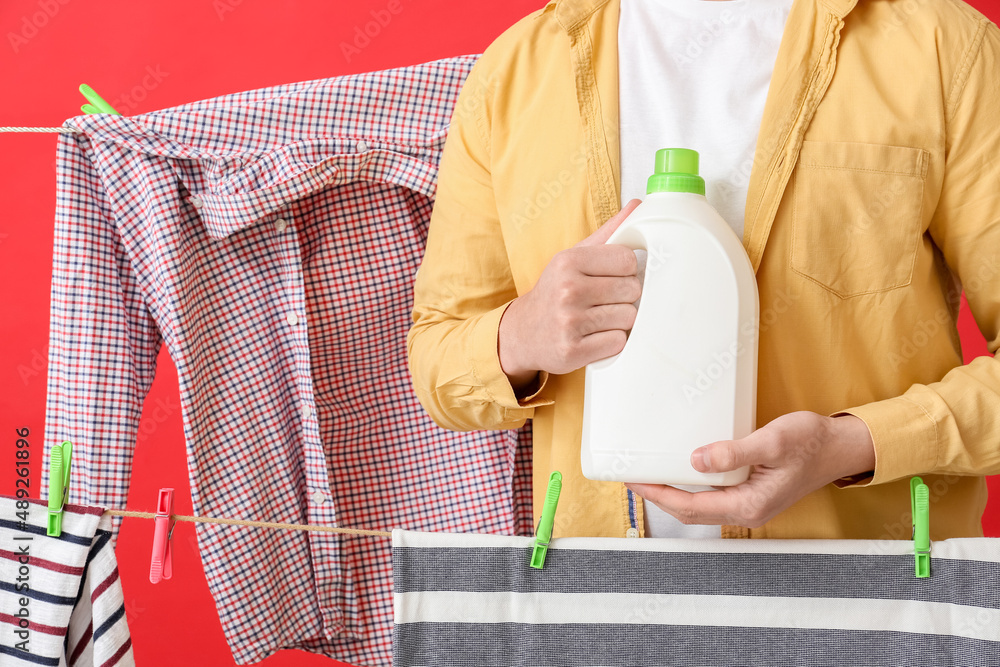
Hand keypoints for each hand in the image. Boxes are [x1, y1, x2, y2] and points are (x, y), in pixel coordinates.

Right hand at [498, 199, 642, 389]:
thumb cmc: (555, 291)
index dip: (626, 271)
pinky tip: (594, 337)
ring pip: (629, 318)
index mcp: (569, 262)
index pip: (628, 260)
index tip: (612, 278)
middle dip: (624, 298)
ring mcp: (569, 322)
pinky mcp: (573, 351)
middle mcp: (567, 290)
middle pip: (632, 290)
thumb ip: (608, 233)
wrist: (522, 332)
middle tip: (604, 302)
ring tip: (599, 319)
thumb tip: (638, 205)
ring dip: (620, 321)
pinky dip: (611, 342)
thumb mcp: (573, 257)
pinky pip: (618, 342)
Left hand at [626, 412, 875, 527]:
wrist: (839, 447)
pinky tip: (680, 471)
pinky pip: (711, 496)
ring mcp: (748, 504)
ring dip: (672, 493)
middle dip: (658, 496)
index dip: (658, 495)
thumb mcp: (773, 441)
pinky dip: (690, 487)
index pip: (690, 507)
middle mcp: (746, 511)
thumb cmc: (811, 442)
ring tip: (648, 475)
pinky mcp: (750, 493)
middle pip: (689, 512)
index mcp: (749, 504)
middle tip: (630, 477)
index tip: (634, 480)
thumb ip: (735, 453)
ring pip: (699, 506)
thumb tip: (696, 460)